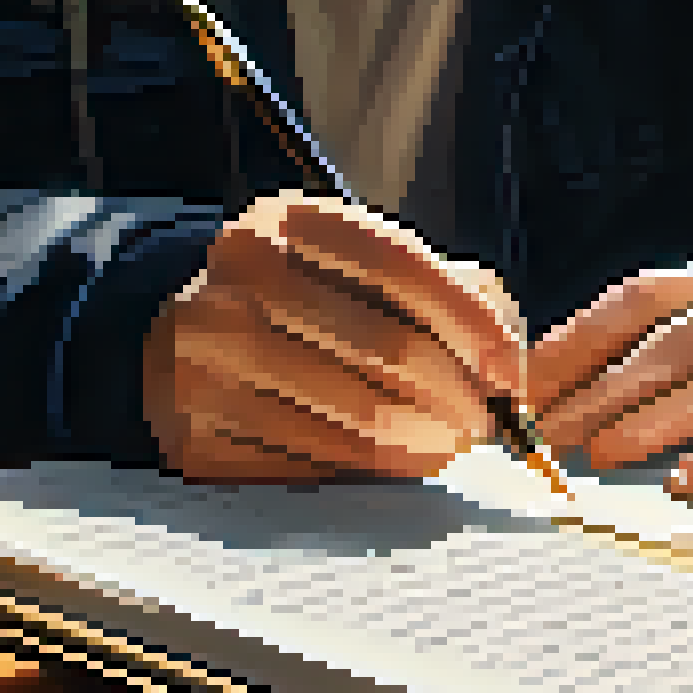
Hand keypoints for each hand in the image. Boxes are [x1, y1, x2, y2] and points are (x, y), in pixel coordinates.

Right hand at [142, 191, 522, 481]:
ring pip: (356, 416)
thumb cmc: (304, 303)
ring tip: (445, 448)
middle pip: (387, 347)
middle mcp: (239, 275)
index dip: (470, 322)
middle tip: (483, 426)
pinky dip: (364, 473)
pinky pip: (313, 464)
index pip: (399, 264)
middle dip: (456, 396)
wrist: (184, 340)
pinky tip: (386, 466)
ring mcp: (207, 354)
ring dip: (422, 444)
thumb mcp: (361, 269)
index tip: (508, 373)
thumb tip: (507, 364)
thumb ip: (447, 291)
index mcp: (288, 218)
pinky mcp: (195, 429)